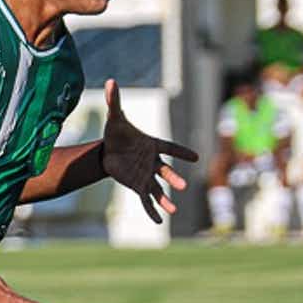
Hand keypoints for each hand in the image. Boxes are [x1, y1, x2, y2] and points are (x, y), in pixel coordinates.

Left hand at [98, 80, 197, 221]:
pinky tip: (158, 221)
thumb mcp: (114, 117)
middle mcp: (153, 161)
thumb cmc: (116, 132)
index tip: (195, 158)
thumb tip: (110, 81)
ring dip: (165, 200)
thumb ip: (114, 101)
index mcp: (153, 144)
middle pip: (166, 171)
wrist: (108, 150)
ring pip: (158, 189)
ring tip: (172, 210)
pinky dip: (152, 210)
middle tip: (181, 186)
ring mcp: (147, 175)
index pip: (170, 147)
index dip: (181, 153)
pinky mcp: (138, 185)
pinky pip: (146, 199)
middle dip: (173, 179)